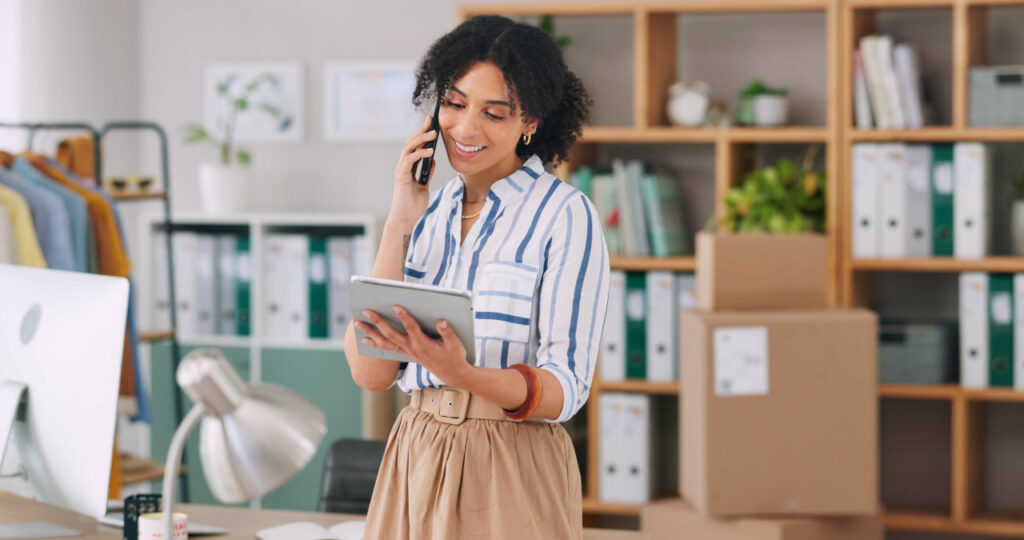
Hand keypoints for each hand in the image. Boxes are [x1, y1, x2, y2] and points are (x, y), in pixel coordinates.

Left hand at [355, 305, 469, 385]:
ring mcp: (407, 351)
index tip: (396, 306)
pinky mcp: (406, 353)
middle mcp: (412, 348)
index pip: (412, 328)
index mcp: (424, 344)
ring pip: (385, 342)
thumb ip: (448, 332)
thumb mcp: (456, 344)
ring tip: (357, 323)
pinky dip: (375, 344)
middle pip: (391, 334)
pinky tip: (365, 339)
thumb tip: (441, 321)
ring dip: (370, 332)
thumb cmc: (454, 356)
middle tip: (366, 311)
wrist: (451, 373)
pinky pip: (387, 348)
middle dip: (378, 322)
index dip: (404, 317)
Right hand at [387, 116, 438, 231]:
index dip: (422, 133)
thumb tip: (433, 160)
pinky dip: (420, 154)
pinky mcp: (401, 177)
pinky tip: (430, 151)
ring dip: (421, 139)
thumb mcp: (424, 185)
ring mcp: (401, 170)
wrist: (406, 219)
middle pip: (410, 143)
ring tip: (433, 133)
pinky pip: (410, 160)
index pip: (414, 146)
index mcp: (408, 167)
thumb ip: (426, 172)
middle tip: (432, 121)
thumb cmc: (413, 205)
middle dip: (421, 131)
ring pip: (409, 148)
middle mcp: (403, 166)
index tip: (432, 123)